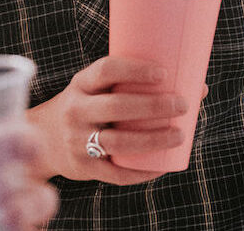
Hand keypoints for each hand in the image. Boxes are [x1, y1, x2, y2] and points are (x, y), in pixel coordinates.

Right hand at [24, 56, 186, 184]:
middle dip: (153, 106)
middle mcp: (75, 110)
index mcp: (82, 84)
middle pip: (116, 106)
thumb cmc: (89, 105)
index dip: (134, 70)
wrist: (43, 138)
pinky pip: (114, 172)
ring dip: (152, 140)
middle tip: (182, 104)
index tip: (163, 73)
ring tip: (179, 135)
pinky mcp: (82, 167)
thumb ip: (138, 86)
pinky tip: (162, 167)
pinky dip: (141, 172)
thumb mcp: (98, 88)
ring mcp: (76, 140)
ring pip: (117, 142)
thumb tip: (200, 87)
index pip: (106, 70)